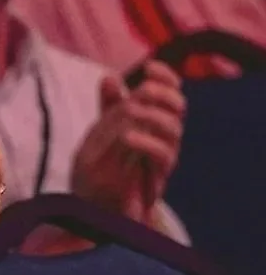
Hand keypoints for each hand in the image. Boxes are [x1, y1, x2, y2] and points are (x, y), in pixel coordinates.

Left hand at [71, 61, 184, 221]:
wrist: (96, 207)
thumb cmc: (100, 168)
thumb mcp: (100, 132)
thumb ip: (108, 107)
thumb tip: (110, 77)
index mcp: (151, 122)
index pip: (169, 93)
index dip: (165, 77)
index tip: (149, 67)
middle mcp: (162, 137)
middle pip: (178, 108)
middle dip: (163, 93)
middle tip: (143, 89)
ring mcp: (161, 158)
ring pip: (174, 129)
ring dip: (153, 114)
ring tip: (130, 111)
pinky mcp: (156, 177)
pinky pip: (162, 155)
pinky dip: (146, 140)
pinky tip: (127, 135)